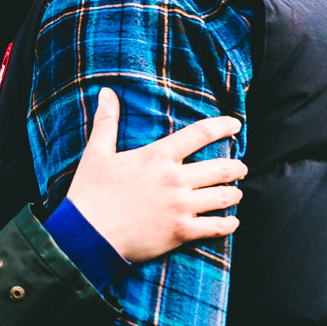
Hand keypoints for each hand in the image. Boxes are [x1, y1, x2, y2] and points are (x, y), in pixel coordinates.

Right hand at [65, 87, 244, 261]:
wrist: (86, 233)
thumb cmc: (90, 192)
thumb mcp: (96, 152)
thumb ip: (106, 121)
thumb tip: (106, 92)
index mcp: (157, 156)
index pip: (200, 134)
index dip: (223, 126)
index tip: (235, 125)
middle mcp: (175, 179)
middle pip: (222, 168)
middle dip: (237, 167)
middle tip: (240, 168)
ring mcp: (181, 207)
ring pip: (225, 196)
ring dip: (234, 194)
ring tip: (235, 193)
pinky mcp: (182, 231)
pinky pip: (218, 227)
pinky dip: (229, 223)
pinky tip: (231, 220)